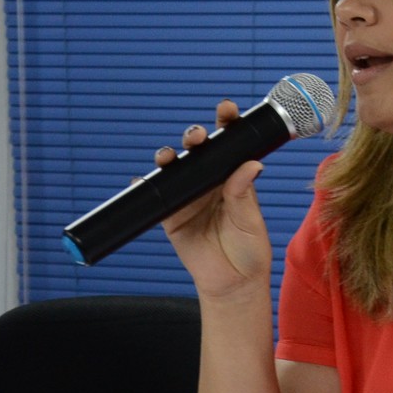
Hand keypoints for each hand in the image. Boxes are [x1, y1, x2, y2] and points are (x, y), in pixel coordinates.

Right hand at [158, 100, 274, 297]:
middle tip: (197, 135)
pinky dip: (144, 186)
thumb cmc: (250, 250)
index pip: (230, 146)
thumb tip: (252, 164)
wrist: (233, 283)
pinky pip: (155, 197)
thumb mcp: (249, 221)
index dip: (227, 124)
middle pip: (199, 152)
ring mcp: (189, 197)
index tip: (226, 109)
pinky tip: (140, 179)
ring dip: (169, 157)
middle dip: (195, 137)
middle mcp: (211, 183)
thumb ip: (243, 195)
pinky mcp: (171, 216)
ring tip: (168, 156)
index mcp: (235, 179)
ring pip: (175, 169)